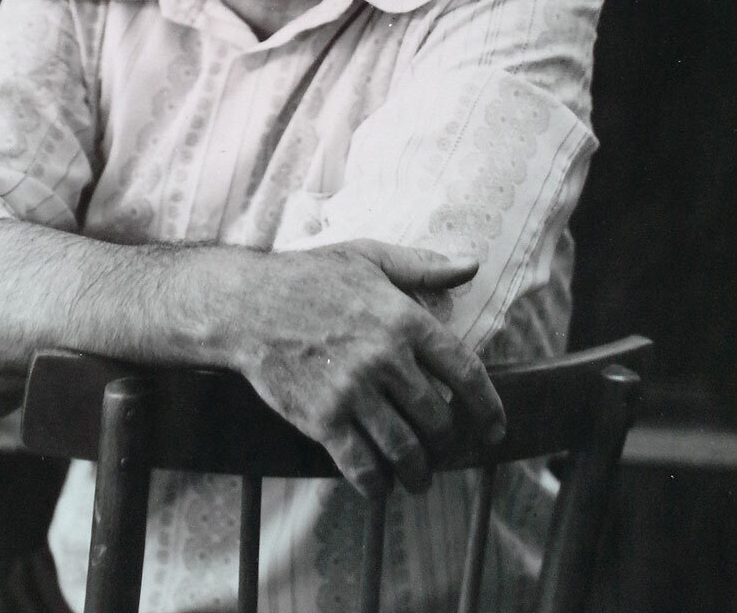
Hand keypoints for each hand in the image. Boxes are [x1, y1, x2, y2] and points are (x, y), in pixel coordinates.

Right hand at [232, 239, 504, 497]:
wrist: (247, 304)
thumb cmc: (309, 277)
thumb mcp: (368, 257)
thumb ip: (422, 265)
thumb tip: (471, 265)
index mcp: (404, 319)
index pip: (465, 372)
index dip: (488, 408)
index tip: (495, 429)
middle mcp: (385, 359)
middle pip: (438, 419)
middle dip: (449, 443)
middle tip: (446, 450)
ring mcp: (353, 392)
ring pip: (405, 449)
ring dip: (418, 472)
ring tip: (419, 477)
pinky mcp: (322, 418)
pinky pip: (361, 465)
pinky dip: (377, 483)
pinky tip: (380, 484)